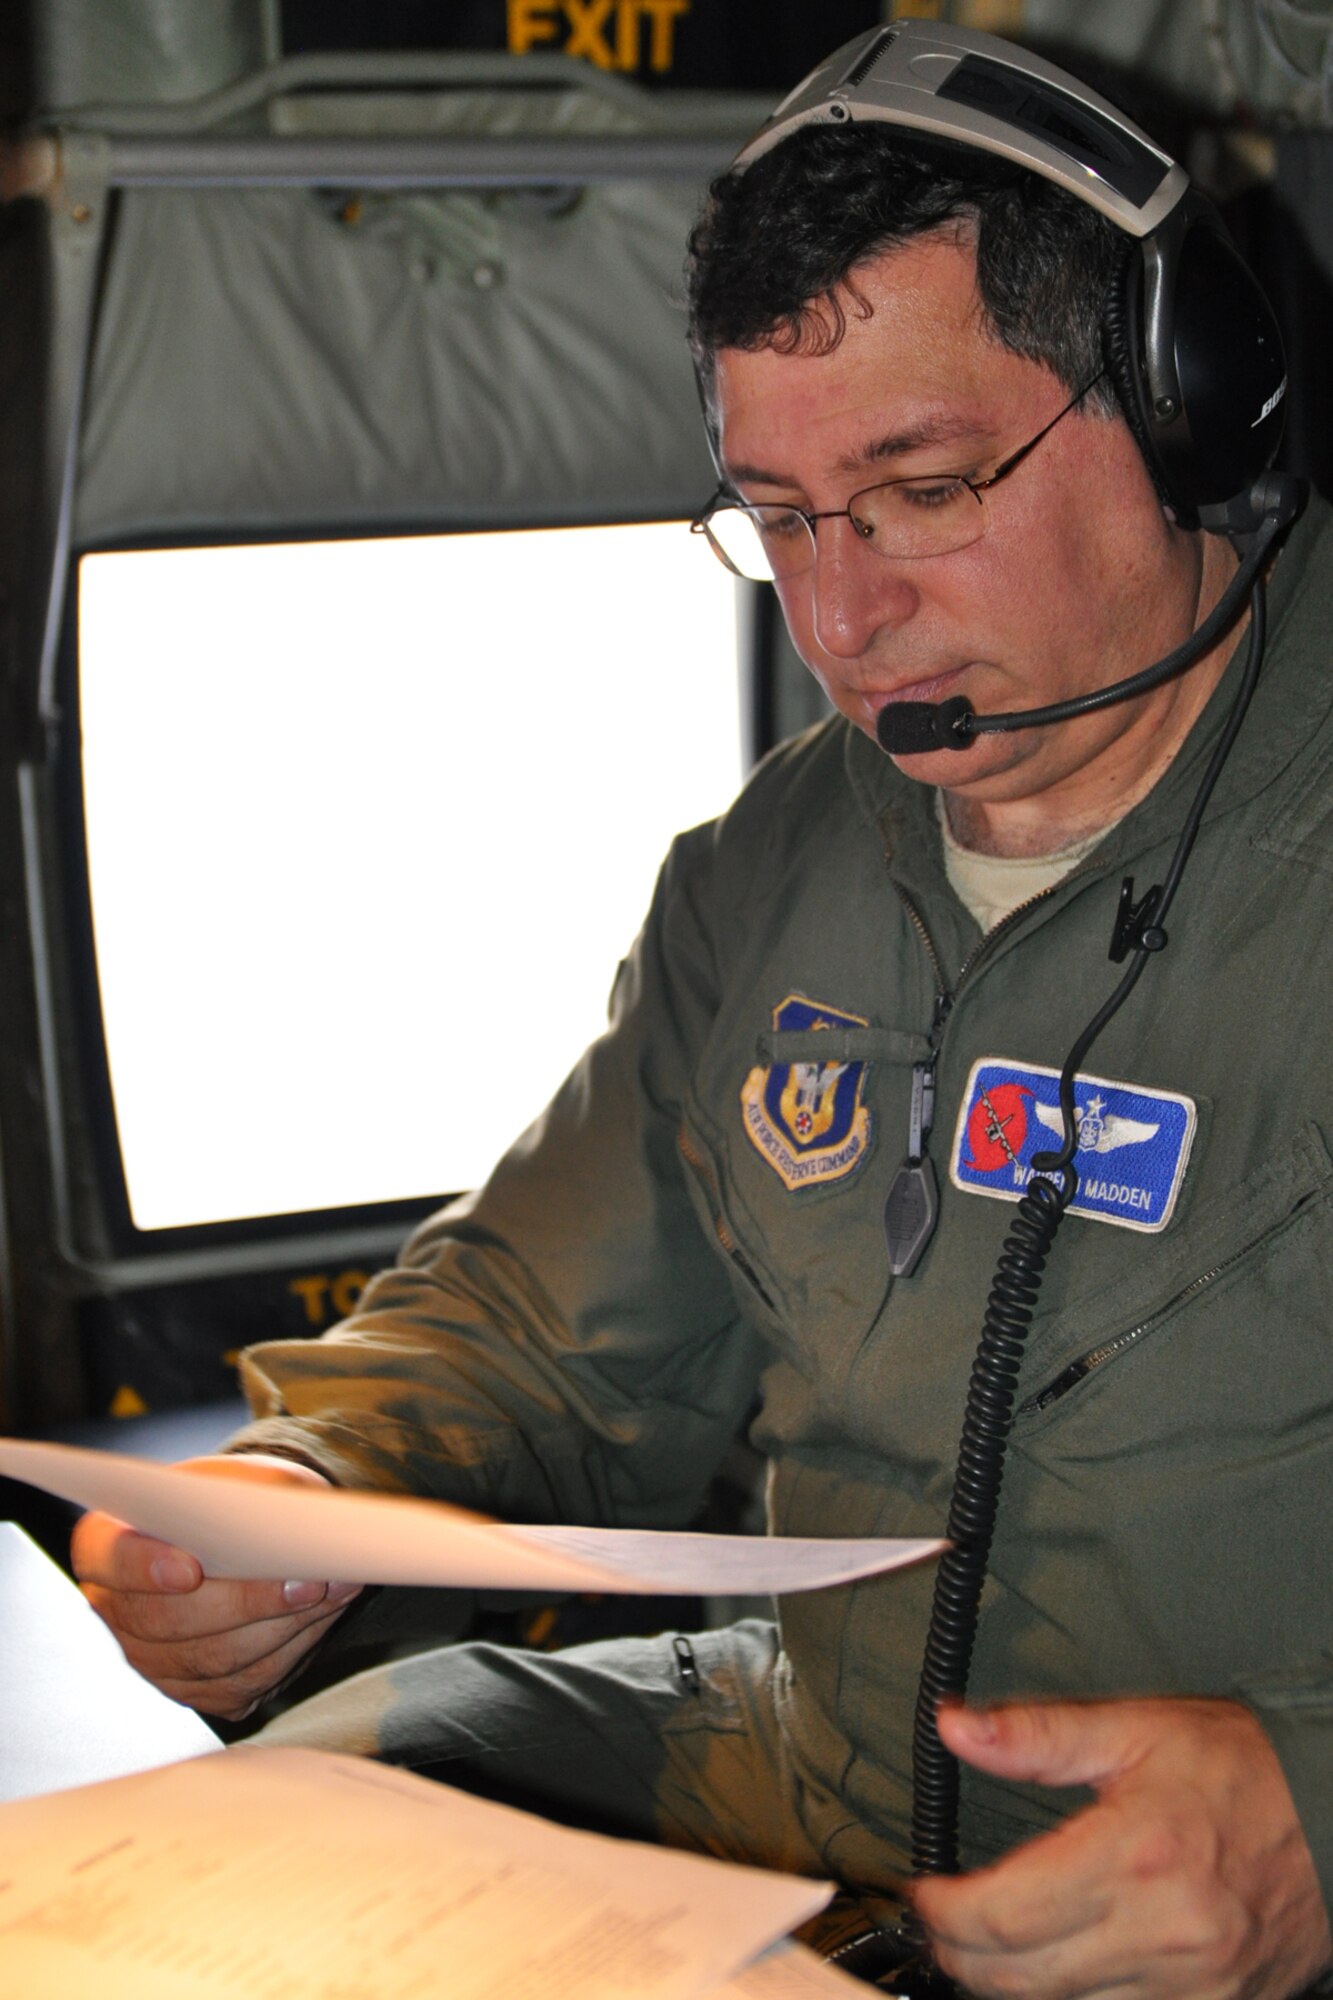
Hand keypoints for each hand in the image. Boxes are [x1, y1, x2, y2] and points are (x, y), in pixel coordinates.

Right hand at [71, 1454, 363, 1721]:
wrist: (240, 1533)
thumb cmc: (232, 1498)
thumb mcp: (244, 1478)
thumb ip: (259, 1496)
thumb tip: (300, 1532)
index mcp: (105, 1542)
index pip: (112, 1559)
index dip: (145, 1567)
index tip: (190, 1569)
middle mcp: (115, 1609)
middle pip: (169, 1622)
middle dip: (246, 1602)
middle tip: (305, 1581)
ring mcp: (149, 1659)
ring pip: (214, 1661)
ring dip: (282, 1628)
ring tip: (333, 1591)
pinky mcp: (193, 1689)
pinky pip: (242, 1684)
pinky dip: (290, 1651)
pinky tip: (322, 1616)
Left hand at [911, 1696, 1331, 1999]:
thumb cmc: (1244, 1768)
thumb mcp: (1137, 1728)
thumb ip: (1038, 1733)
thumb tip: (957, 1727)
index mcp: (1133, 1856)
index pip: (1003, 1916)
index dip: (944, 1912)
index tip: (926, 1894)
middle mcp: (1162, 1934)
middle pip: (1021, 1979)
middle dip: (962, 1957)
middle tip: (942, 1927)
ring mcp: (1194, 1986)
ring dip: (1012, 1988)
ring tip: (989, 1948)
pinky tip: (1057, 1973)